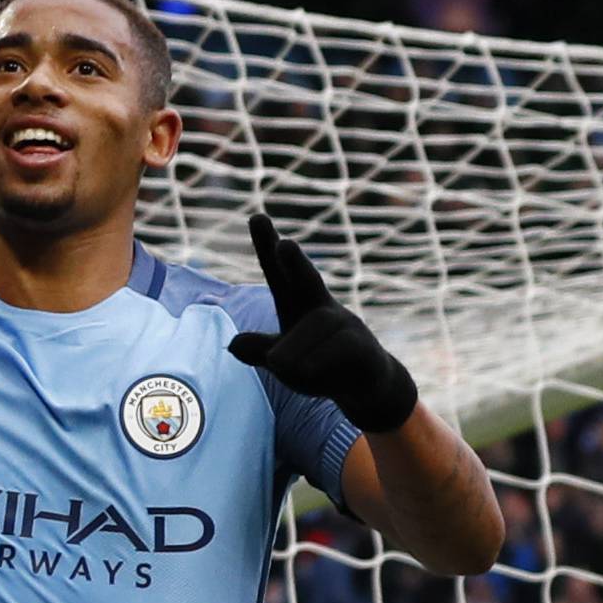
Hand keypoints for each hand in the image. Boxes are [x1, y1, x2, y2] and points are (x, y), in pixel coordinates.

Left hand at [227, 215, 417, 432]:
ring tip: (309, 373)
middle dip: (295, 263)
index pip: (278, 273)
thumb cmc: (321, 366)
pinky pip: (316, 365)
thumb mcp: (283, 360)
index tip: (257, 217)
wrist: (369, 385)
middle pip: (305, 281)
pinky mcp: (359, 345)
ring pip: (295, 350)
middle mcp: (322, 306)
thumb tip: (233, 343)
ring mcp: (343, 323)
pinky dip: (310, 378)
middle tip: (286, 245)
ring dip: (290, 369)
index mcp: (299, 304)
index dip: (266, 247)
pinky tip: (328, 377)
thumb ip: (259, 350)